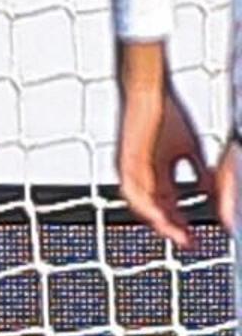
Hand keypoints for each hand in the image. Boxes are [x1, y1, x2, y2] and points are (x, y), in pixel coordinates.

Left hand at [119, 75, 236, 249]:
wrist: (148, 93)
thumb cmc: (166, 116)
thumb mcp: (188, 151)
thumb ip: (198, 173)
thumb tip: (212, 192)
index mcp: (152, 175)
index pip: (165, 206)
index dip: (180, 223)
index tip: (194, 238)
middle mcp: (137, 176)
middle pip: (153, 210)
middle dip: (171, 228)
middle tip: (188, 243)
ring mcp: (129, 170)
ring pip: (141, 204)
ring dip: (159, 220)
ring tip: (176, 234)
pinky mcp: (124, 160)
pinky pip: (132, 188)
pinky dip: (146, 203)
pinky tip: (158, 214)